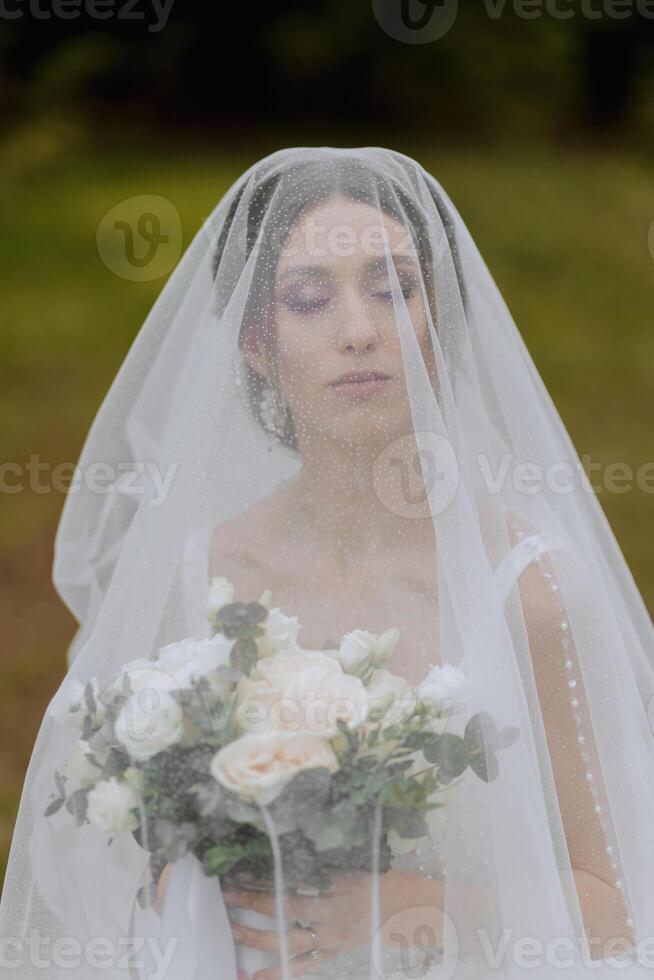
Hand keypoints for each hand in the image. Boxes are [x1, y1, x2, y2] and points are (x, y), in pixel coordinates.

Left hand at [223, 869, 444, 979]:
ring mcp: (334, 935)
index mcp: (337, 884)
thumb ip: (328, 855)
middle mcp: (332, 911)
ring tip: (233, 931)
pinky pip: (307, 964)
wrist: (415, 906)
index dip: (263, 874)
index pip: (291, 878)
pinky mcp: (337, 949)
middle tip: (226, 895)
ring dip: (258, 936)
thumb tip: (296, 836)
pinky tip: (258, 977)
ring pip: (289, 939)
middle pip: (283, 907)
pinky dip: (283, 971)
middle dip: (252, 901)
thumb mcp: (358, 857)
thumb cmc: (387, 875)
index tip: (239, 867)